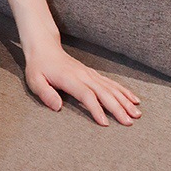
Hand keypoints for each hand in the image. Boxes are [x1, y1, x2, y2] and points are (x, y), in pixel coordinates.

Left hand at [23, 42, 141, 125]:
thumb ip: (45, 93)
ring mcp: (89, 73)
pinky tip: (133, 99)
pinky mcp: (92, 73)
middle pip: (103, 92)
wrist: (43, 47)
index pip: (86, 95)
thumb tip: (57, 107)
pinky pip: (111, 82)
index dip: (96, 109)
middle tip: (129, 122)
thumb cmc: (38, 66)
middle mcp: (82, 75)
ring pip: (110, 87)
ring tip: (136, 114)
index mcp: (69, 78)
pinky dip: (123, 91)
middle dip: (117, 108)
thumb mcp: (34, 80)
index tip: (105, 123)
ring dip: (124, 100)